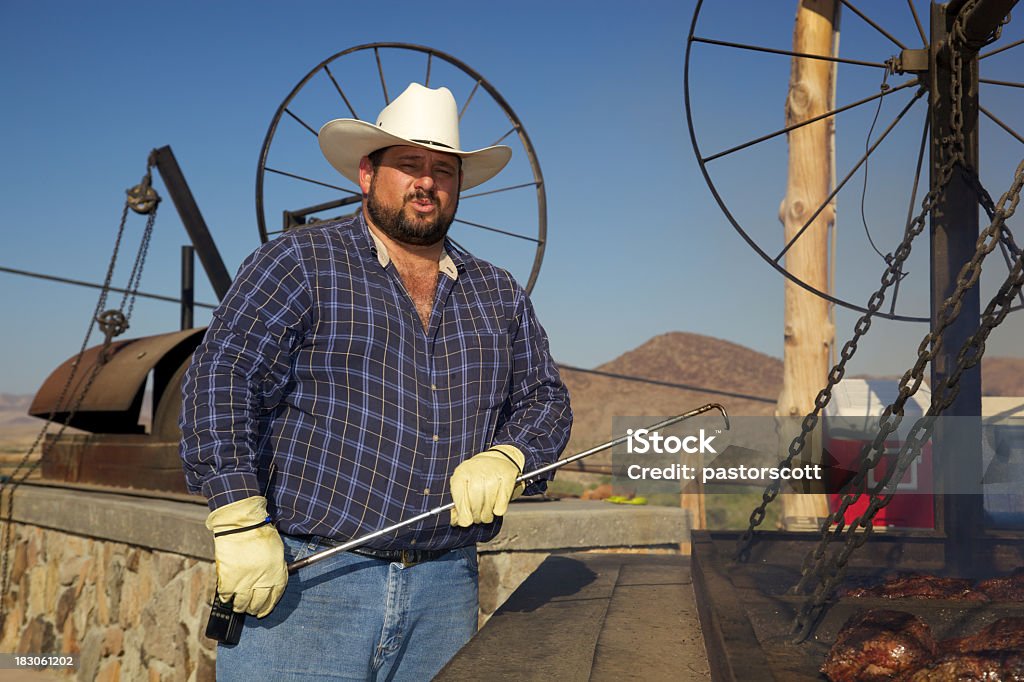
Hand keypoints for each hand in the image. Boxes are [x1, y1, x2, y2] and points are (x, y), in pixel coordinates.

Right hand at [206, 496, 287, 617]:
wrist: (241, 525)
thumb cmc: (260, 533)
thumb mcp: (276, 551)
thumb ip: (275, 568)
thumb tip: (271, 581)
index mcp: (277, 573)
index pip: (275, 596)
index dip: (269, 606)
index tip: (264, 610)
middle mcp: (262, 581)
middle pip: (258, 603)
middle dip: (255, 609)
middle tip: (251, 609)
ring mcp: (244, 582)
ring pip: (242, 604)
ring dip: (241, 607)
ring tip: (239, 606)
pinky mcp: (228, 580)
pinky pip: (227, 596)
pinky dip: (227, 598)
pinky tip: (228, 596)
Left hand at [449, 445, 525, 526]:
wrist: (499, 459)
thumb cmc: (479, 477)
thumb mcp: (465, 486)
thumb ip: (459, 504)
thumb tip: (457, 521)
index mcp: (462, 472)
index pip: (460, 498)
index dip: (463, 513)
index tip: (466, 521)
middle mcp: (477, 469)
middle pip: (475, 502)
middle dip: (476, 516)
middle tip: (478, 519)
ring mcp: (493, 471)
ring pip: (489, 504)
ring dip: (487, 515)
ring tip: (487, 514)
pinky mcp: (508, 475)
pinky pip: (501, 503)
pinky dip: (499, 509)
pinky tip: (496, 506)